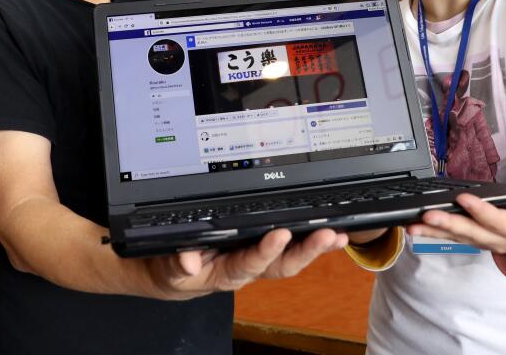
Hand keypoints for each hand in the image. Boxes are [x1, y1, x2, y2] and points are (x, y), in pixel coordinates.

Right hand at [146, 227, 347, 298]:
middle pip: (282, 264)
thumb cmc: (174, 267)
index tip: (279, 235)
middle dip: (306, 251)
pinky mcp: (263, 246)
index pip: (249, 263)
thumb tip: (187, 261)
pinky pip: (292, 245)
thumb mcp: (168, 267)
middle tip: (326, 235)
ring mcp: (259, 256)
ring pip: (292, 255)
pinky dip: (313, 240)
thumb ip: (176, 264)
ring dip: (316, 246)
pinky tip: (334, 233)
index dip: (265, 251)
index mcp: (227, 271)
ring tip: (337, 234)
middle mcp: (249, 265)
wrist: (176, 271)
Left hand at [406, 161, 505, 255]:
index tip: (463, 197)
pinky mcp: (477, 241)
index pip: (498, 221)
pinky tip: (416, 226)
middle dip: (448, 224)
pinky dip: (435, 234)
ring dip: (434, 232)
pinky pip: (454, 238)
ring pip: (458, 238)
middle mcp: (502, 241)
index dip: (481, 211)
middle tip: (427, 215)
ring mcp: (487, 243)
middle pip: (472, 233)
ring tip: (412, 225)